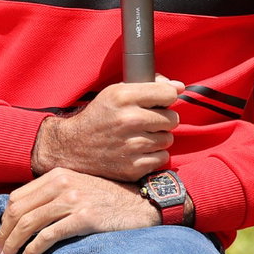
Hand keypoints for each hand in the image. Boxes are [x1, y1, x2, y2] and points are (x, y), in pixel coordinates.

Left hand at [0, 168, 157, 253]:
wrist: (143, 205)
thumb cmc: (109, 200)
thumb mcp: (79, 187)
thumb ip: (54, 196)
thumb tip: (25, 217)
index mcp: (57, 175)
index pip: (17, 197)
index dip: (4, 220)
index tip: (1, 236)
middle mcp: (62, 184)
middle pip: (18, 210)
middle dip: (3, 234)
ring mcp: (73, 200)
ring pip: (29, 223)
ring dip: (13, 245)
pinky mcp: (84, 218)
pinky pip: (48, 236)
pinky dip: (32, 250)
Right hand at [31, 78, 182, 180]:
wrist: (72, 147)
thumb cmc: (98, 117)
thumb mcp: (114, 93)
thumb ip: (148, 86)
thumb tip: (180, 87)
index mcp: (122, 96)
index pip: (168, 93)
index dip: (166, 97)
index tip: (159, 101)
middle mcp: (128, 119)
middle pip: (172, 118)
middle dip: (162, 119)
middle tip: (146, 122)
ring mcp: (132, 145)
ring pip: (168, 139)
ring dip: (158, 138)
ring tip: (139, 136)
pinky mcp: (133, 166)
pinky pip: (162, 157)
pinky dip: (153, 155)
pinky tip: (137, 151)